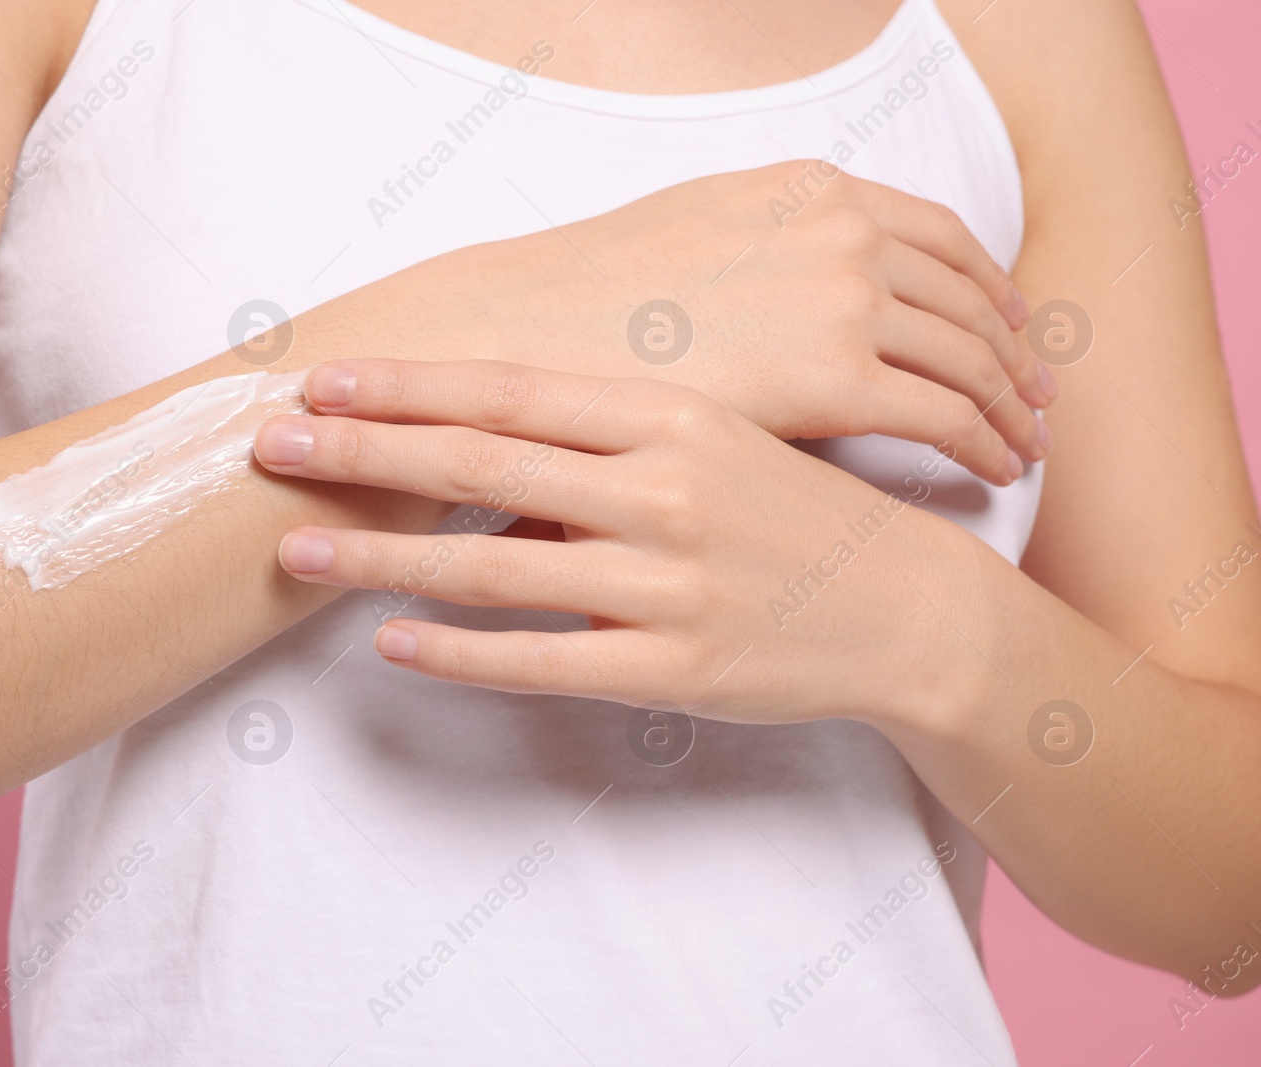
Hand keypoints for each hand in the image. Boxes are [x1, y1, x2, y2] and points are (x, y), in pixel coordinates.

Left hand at [254, 359, 961, 726]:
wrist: (901, 606)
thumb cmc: (790, 514)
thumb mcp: (709, 445)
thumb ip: (599, 444)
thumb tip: (479, 452)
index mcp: (669, 416)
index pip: (509, 390)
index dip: (405, 384)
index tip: (322, 380)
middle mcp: (661, 489)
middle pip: (481, 462)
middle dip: (363, 452)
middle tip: (270, 446)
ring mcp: (666, 583)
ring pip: (493, 565)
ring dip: (382, 553)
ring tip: (299, 546)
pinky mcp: (672, 670)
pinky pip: (540, 660)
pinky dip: (458, 651)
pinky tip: (392, 641)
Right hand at [490, 161, 1052, 484]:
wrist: (533, 331)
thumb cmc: (591, 299)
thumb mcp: (693, 227)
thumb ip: (767, 242)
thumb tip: (791, 284)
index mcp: (812, 190)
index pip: (940, 235)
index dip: (986, 284)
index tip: (1007, 325)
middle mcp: (844, 232)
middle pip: (970, 297)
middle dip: (1014, 348)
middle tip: (1038, 392)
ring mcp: (845, 300)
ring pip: (971, 357)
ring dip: (1012, 402)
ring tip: (1027, 440)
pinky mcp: (837, 379)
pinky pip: (947, 415)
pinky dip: (987, 443)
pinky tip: (998, 470)